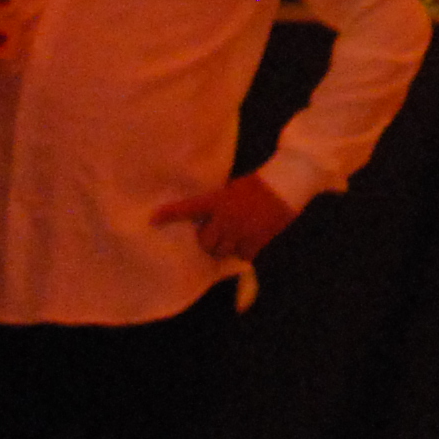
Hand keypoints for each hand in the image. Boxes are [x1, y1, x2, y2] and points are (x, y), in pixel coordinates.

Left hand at [153, 175, 297, 267]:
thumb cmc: (260, 183)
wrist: (287, 183)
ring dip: (223, 249)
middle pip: (205, 242)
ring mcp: (240, 231)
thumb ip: (219, 202)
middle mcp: (225, 218)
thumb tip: (208, 217)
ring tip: (230, 242)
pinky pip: (242, 256)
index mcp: (217, 200)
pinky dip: (242, 253)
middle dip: (207, 242)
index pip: (188, 208)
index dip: (169, 214)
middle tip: (212, 237)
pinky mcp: (256, 240)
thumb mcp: (232, 188)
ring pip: (221, 252)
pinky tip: (246, 245)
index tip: (152, 219)